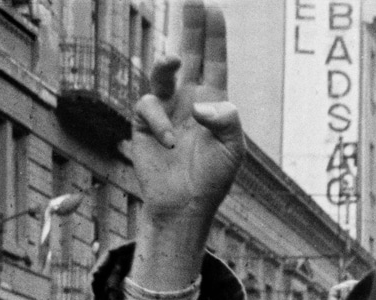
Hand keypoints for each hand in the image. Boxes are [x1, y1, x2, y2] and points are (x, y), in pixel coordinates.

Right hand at [130, 2, 245, 286]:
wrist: (185, 205)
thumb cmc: (212, 178)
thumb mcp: (232, 150)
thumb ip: (227, 121)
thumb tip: (202, 102)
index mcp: (213, 102)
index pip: (214, 62)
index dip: (214, 37)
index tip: (213, 8)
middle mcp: (188, 99)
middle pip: (189, 54)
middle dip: (190, 26)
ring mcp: (165, 108)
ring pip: (161, 72)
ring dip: (167, 63)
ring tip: (175, 59)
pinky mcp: (143, 122)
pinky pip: (147, 107)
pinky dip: (159, 122)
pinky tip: (171, 142)